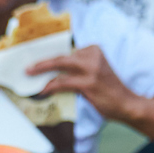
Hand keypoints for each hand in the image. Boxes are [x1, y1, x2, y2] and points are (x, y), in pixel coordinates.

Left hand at [27, 45, 141, 122]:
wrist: (126, 103)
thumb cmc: (107, 90)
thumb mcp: (94, 72)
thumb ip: (77, 68)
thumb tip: (51, 72)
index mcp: (93, 49)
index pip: (66, 51)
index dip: (48, 55)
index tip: (35, 59)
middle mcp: (92, 55)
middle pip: (60, 57)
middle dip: (41, 62)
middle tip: (26, 67)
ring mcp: (90, 69)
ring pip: (59, 67)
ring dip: (41, 72)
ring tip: (29, 75)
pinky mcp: (88, 83)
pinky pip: (63, 83)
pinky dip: (50, 86)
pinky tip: (42, 91)